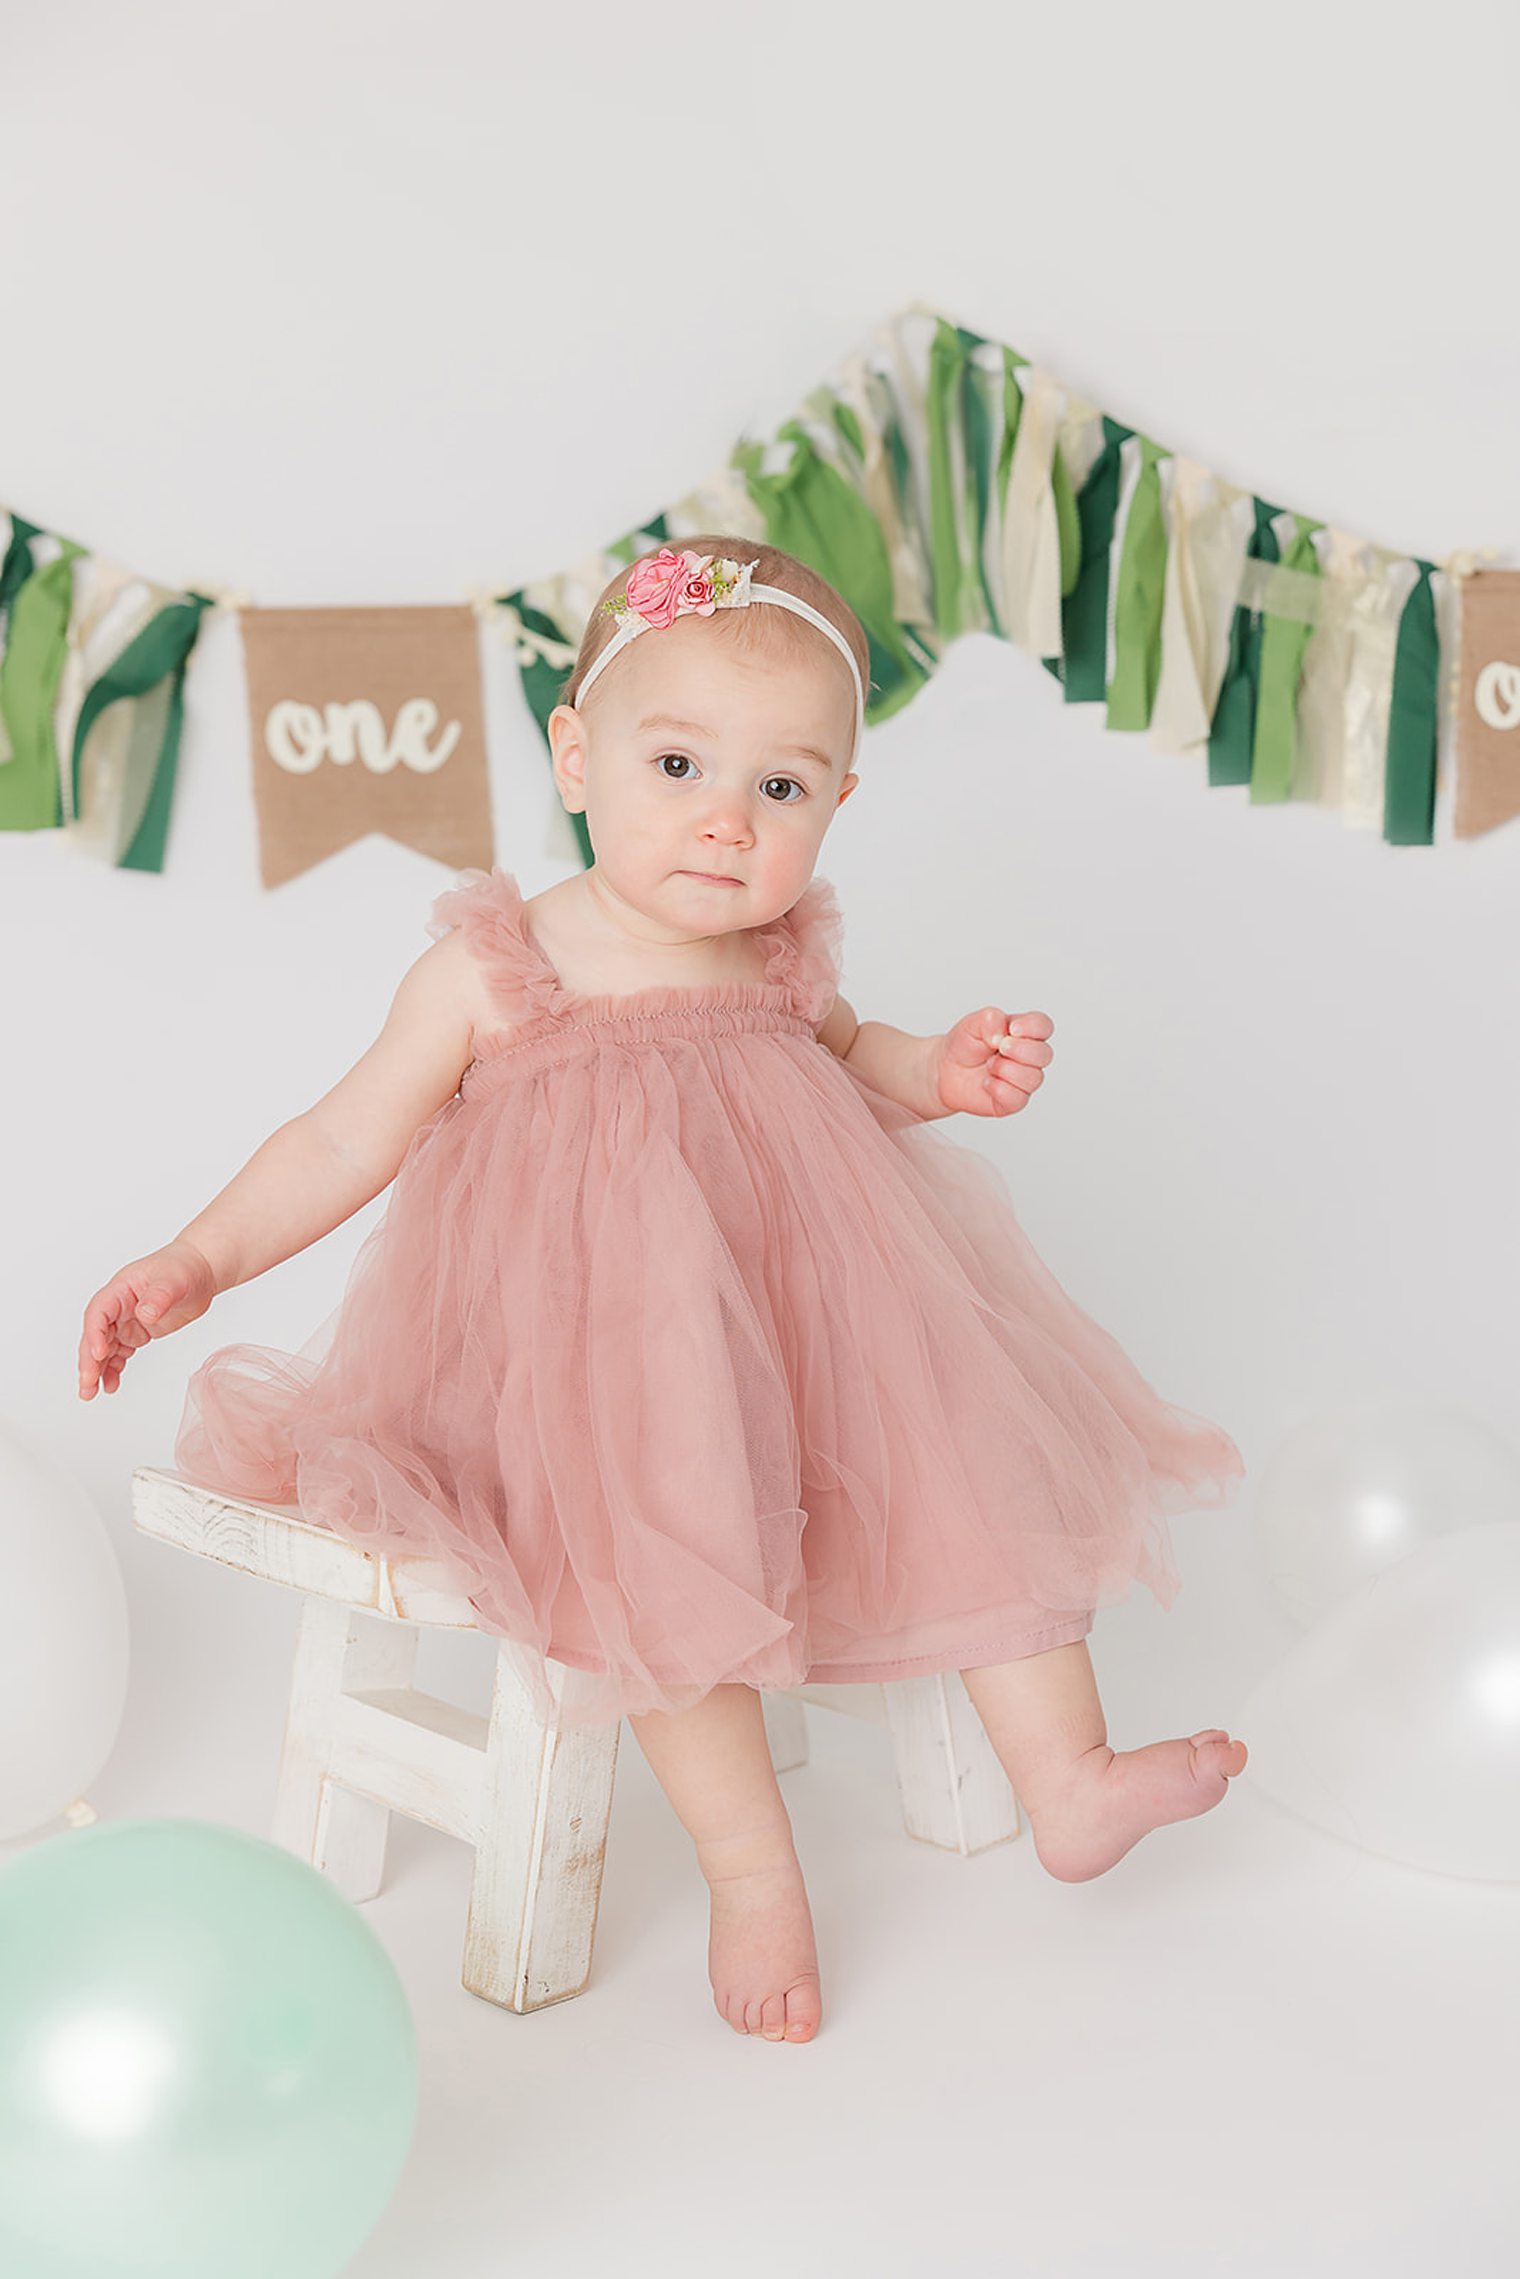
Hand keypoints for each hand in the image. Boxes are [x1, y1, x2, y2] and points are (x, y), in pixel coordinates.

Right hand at [77, 1240, 218, 1399]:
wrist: (200, 1271)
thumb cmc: (184, 1268)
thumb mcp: (173, 1281)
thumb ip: (159, 1296)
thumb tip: (144, 1313)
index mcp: (120, 1290)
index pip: (99, 1313)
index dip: (95, 1334)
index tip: (99, 1354)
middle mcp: (117, 1307)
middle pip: (95, 1335)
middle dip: (89, 1360)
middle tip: (87, 1385)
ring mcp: (125, 1321)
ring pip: (103, 1348)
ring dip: (95, 1370)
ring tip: (90, 1393)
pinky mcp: (136, 1332)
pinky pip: (118, 1353)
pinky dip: (113, 1369)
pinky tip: (110, 1385)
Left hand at [933, 1006, 1054, 1117]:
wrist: (945, 1071)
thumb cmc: (964, 1045)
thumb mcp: (972, 1024)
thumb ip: (990, 1019)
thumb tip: (1003, 1033)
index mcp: (1024, 1033)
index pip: (1043, 1027)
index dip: (1033, 1027)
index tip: (1012, 1029)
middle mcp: (1028, 1057)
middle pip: (1045, 1054)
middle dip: (1021, 1050)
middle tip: (1000, 1047)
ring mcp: (1023, 1080)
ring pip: (1034, 1078)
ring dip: (1006, 1069)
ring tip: (989, 1066)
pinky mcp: (1013, 1101)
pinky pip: (1017, 1098)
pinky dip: (999, 1089)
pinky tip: (987, 1082)